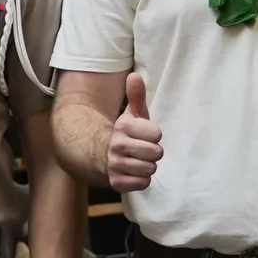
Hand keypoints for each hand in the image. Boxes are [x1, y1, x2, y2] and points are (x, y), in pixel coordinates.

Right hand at [109, 71, 162, 192]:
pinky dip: (142, 180)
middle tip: (145, 150)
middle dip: (154, 153)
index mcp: (123, 127)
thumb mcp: (132, 115)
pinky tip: (135, 173)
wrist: (101, 156)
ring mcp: (115, 165)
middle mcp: (117, 145)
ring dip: (149, 166)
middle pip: (156, 153)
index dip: (155, 135)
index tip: (147, 135)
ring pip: (150, 169)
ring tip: (140, 161)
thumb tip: (135, 75)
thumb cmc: (127, 134)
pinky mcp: (116, 182)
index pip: (156, 134)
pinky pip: (143, 183)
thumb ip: (136, 96)